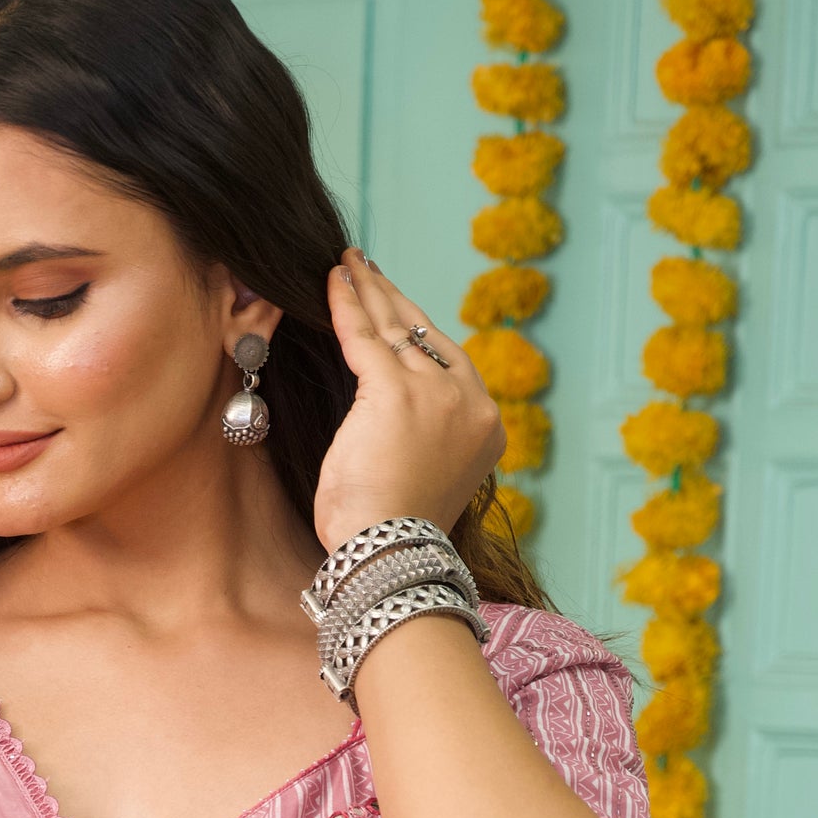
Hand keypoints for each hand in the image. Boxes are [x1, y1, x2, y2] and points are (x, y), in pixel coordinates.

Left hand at [314, 248, 501, 553]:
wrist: (390, 553)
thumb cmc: (393, 532)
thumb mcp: (422, 474)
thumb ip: (420, 434)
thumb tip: (390, 414)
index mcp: (484, 426)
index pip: (448, 362)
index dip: (418, 330)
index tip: (397, 307)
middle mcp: (469, 402)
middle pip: (425, 336)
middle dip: (393, 300)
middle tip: (368, 269)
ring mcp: (436, 393)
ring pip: (396, 330)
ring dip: (369, 291)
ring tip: (348, 264)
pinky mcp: (395, 391)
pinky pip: (364, 336)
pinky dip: (346, 305)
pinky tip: (334, 279)